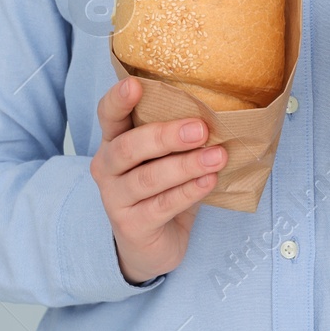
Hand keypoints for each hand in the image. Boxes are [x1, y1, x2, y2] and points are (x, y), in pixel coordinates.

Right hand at [91, 76, 227, 283]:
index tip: (135, 84)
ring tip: (218, 157)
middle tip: (201, 129)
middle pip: (128, 147)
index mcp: (114, 141)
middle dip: (165, 135)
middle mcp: (107, 168)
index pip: (108, 115)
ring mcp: (115, 199)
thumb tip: (222, 113)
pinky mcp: (131, 226)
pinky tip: (209, 181)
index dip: (118, 100)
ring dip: (186, 166)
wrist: (152, 246)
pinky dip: (189, 191)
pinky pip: (161, 206)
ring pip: (148, 178)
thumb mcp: (166, 158)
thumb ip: (179, 137)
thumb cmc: (163, 190)